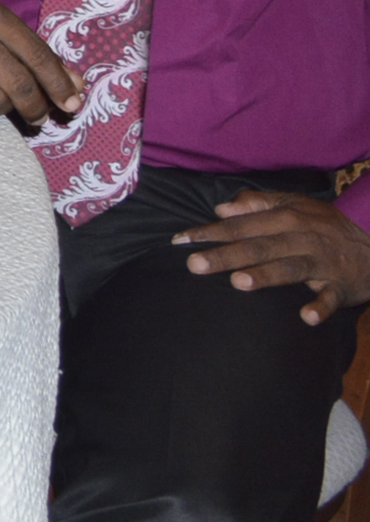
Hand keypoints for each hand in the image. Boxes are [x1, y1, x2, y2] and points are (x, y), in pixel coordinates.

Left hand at [176, 192, 369, 324]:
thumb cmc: (326, 224)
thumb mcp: (294, 205)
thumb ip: (257, 204)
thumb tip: (221, 209)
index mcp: (286, 218)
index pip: (241, 226)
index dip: (210, 233)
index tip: (179, 242)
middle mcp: (301, 238)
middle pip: (259, 246)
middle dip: (226, 255)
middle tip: (194, 265)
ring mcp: (323, 262)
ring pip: (291, 268)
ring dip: (267, 275)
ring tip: (239, 283)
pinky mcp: (343, 285)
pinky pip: (332, 297)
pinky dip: (322, 307)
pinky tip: (306, 317)